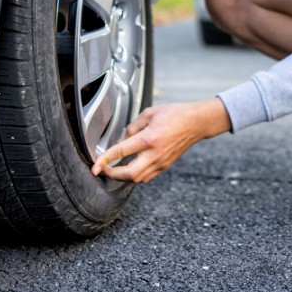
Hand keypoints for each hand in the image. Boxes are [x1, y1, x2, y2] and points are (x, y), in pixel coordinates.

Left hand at [91, 98, 231, 182]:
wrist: (196, 123)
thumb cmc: (175, 114)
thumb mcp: (149, 113)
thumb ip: (133, 127)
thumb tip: (123, 139)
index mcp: (149, 138)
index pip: (121, 152)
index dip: (105, 160)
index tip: (95, 166)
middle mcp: (155, 153)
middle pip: (129, 174)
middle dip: (112, 175)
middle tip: (103, 170)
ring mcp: (161, 162)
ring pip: (138, 179)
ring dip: (123, 176)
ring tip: (114, 169)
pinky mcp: (165, 165)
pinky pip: (146, 176)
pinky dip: (135, 175)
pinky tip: (130, 168)